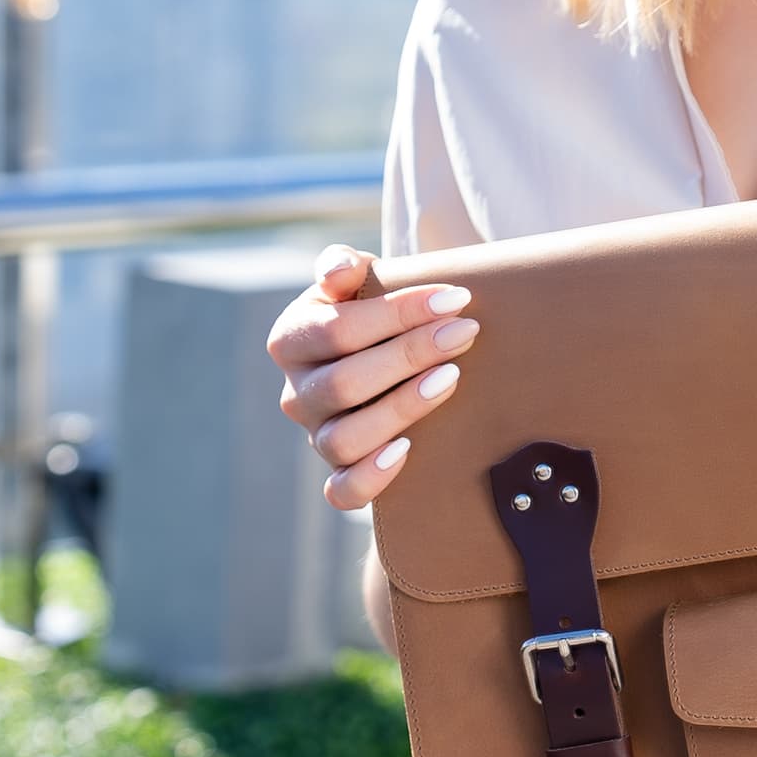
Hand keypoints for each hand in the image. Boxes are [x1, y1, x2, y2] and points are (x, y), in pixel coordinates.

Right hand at [267, 242, 481, 508]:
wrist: (387, 352)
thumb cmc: (374, 310)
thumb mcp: (358, 280)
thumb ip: (343, 265)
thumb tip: (338, 271)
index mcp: (292, 339)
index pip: (337, 329)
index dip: (397, 314)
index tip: (454, 298)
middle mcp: (296, 392)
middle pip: (344, 383)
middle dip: (410, 355)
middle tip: (464, 332)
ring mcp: (316, 436)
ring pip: (344, 438)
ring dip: (402, 408)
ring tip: (451, 378)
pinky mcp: (339, 472)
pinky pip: (343, 491)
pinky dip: (372, 477)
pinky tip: (408, 451)